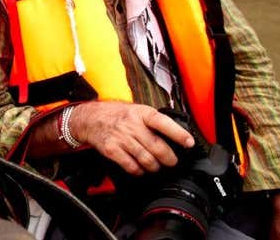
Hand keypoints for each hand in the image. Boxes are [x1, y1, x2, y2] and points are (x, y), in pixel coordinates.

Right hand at [70, 101, 194, 175]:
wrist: (90, 118)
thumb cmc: (116, 114)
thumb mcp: (136, 110)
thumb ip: (153, 120)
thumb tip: (176, 134)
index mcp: (141, 113)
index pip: (163, 123)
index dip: (178, 134)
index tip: (189, 143)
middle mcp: (131, 125)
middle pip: (157, 147)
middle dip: (169, 158)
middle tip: (172, 161)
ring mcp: (121, 138)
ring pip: (146, 159)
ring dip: (154, 166)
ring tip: (155, 165)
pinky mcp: (112, 150)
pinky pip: (131, 166)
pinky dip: (138, 170)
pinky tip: (140, 168)